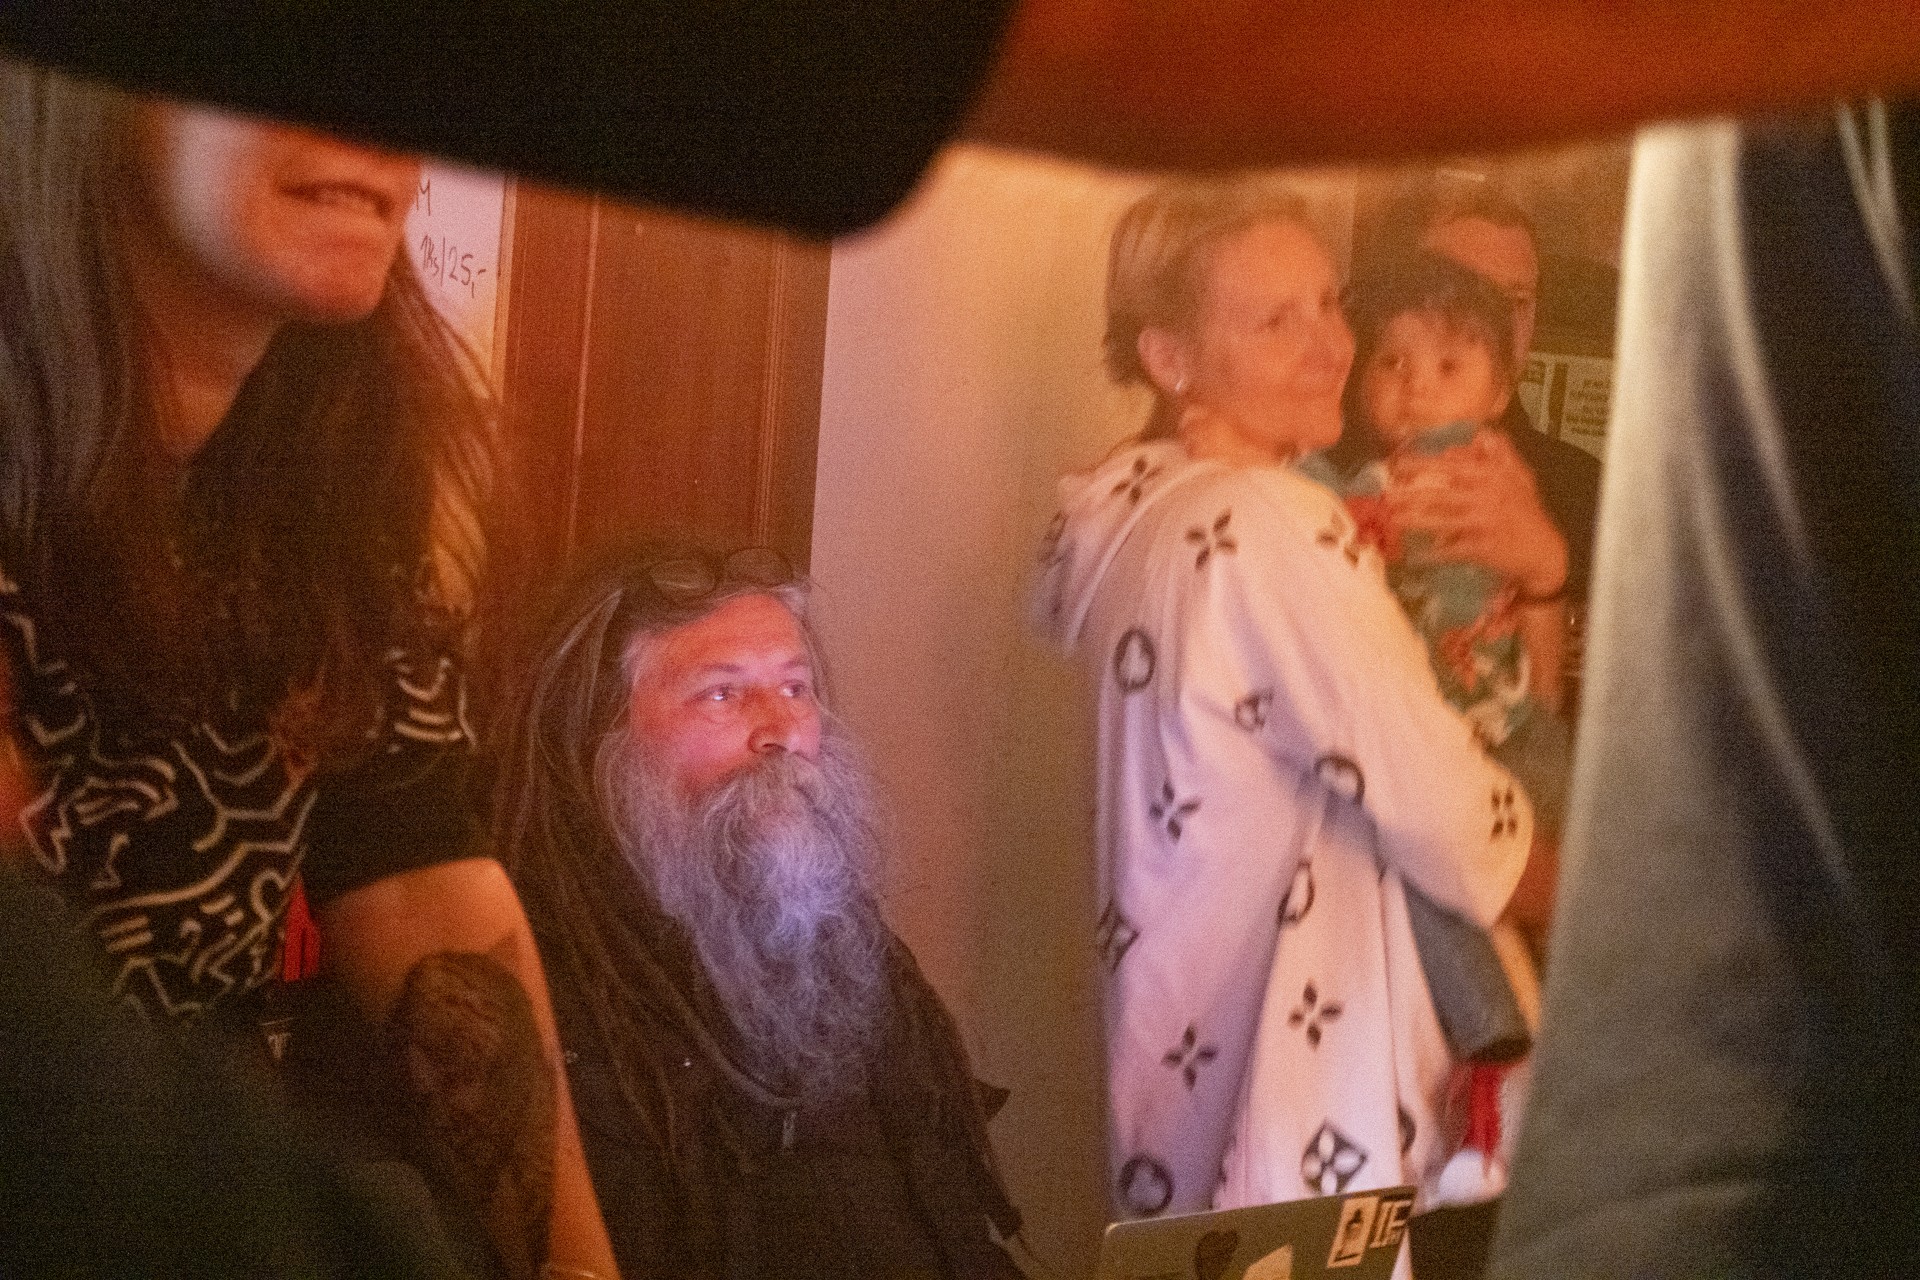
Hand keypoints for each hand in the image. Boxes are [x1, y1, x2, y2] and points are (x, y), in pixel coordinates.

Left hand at [1384, 430, 1566, 597]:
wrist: (1544, 550)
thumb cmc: (1526, 511)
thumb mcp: (1520, 475)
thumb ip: (1500, 452)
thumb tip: (1477, 435)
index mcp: (1493, 475)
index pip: (1451, 466)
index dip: (1422, 464)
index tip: (1397, 464)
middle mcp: (1488, 496)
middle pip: (1441, 494)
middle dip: (1410, 494)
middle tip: (1386, 493)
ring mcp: (1485, 524)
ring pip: (1442, 521)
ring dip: (1415, 521)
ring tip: (1393, 518)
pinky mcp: (1483, 549)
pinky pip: (1452, 551)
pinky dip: (1434, 554)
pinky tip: (1415, 556)